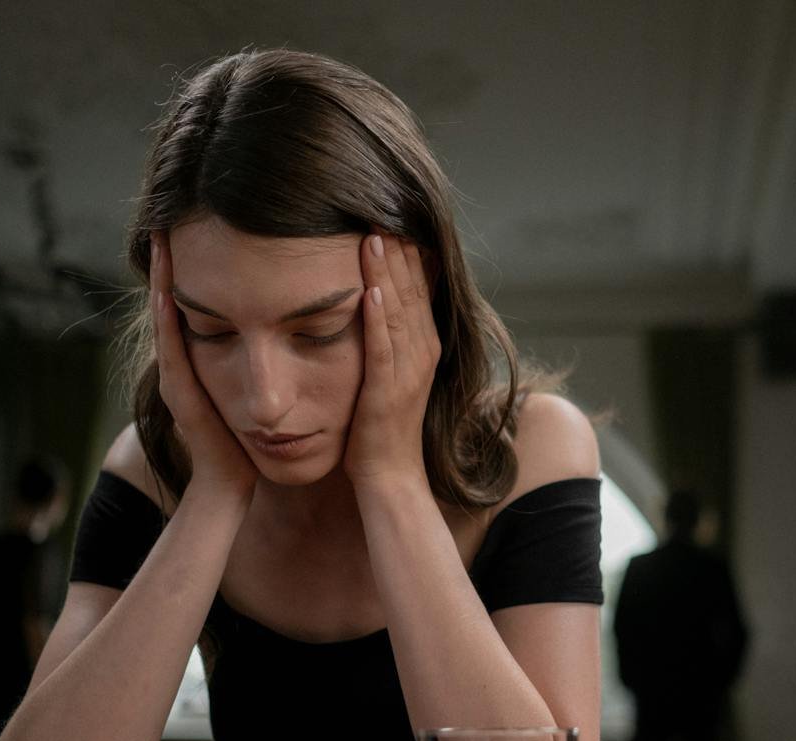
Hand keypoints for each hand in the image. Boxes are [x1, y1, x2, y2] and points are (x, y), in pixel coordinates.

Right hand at [150, 235, 257, 501]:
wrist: (231, 484)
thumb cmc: (247, 440)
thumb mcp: (254, 385)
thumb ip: (257, 355)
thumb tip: (284, 323)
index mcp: (203, 356)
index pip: (196, 299)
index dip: (196, 265)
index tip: (201, 225)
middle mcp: (184, 361)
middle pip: (173, 299)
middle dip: (173, 260)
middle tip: (170, 216)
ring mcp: (177, 376)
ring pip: (166, 316)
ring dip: (162, 278)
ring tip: (163, 236)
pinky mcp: (179, 394)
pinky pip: (171, 350)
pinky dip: (166, 320)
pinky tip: (166, 291)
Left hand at [343, 232, 440, 489]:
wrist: (390, 478)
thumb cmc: (381, 428)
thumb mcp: (389, 373)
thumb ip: (388, 337)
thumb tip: (373, 298)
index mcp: (424, 345)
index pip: (417, 286)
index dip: (405, 251)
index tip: (388, 214)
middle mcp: (423, 353)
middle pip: (411, 290)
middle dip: (397, 250)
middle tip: (382, 207)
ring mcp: (407, 372)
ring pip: (398, 312)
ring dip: (387, 274)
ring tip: (375, 236)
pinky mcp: (387, 391)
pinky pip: (383, 349)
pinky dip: (378, 319)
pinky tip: (371, 291)